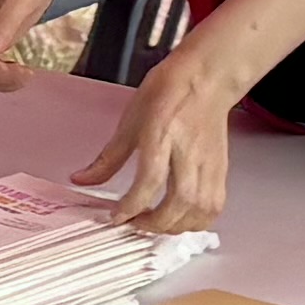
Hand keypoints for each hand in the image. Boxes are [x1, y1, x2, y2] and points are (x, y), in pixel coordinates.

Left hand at [83, 44, 244, 237]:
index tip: (117, 217)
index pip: (150, 179)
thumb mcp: (129, 119)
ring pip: (201, 208)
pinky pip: (215, 206)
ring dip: (177, 227)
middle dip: (156, 223)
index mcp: (162, 133)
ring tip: (156, 225)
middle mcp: (189, 151)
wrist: (206, 78)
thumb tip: (82, 180)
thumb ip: (108, 157)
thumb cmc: (168, 92)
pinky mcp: (221, 169)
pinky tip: (180, 220)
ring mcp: (209, 162)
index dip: (132, 204)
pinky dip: (197, 222)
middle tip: (135, 224)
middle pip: (180, 200)